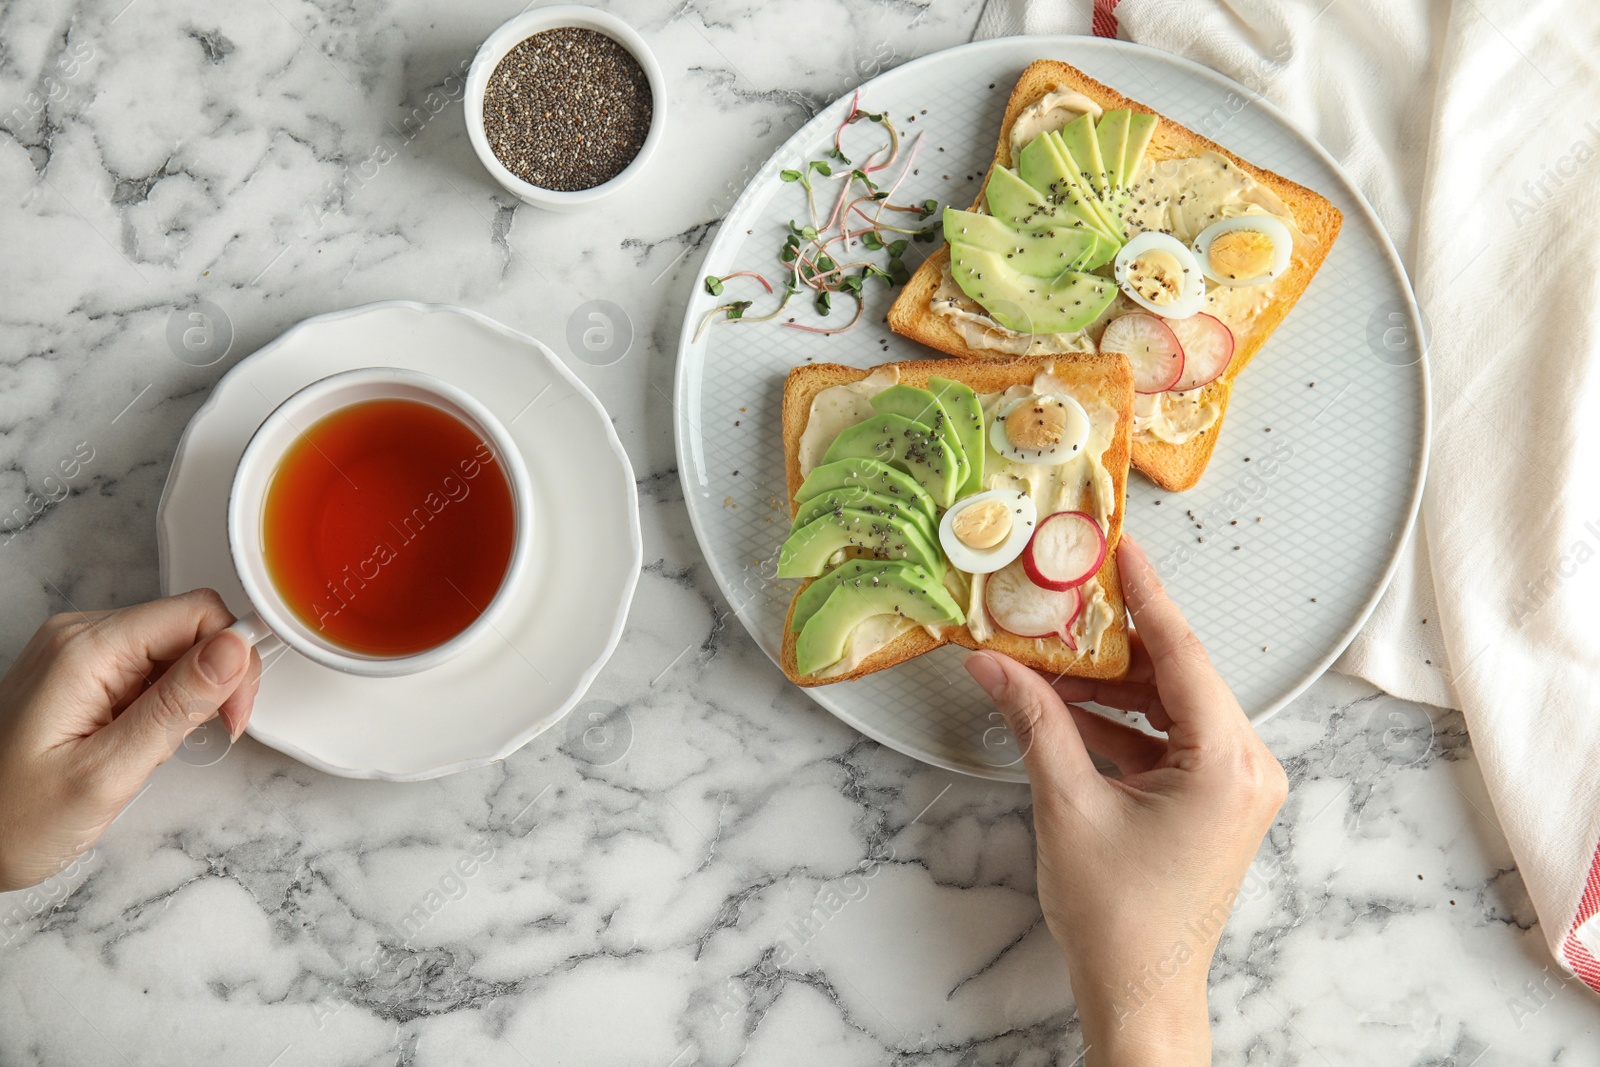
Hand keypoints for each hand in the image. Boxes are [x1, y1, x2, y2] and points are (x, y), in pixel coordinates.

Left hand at [0, 589, 261, 890]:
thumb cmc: (13, 820)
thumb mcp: (107, 773)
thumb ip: (177, 706)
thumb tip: (233, 650)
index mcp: (85, 651)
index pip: (197, 614)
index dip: (234, 661)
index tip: (233, 713)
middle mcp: (80, 639)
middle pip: (189, 625)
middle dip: (219, 678)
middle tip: (214, 732)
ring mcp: (79, 654)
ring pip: (174, 646)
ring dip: (194, 693)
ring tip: (168, 744)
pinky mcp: (82, 673)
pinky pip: (150, 666)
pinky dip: (168, 700)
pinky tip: (151, 737)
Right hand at [964, 536, 1286, 1065]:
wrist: (1141, 994)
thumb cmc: (1118, 918)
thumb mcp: (1068, 804)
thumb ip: (1035, 721)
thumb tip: (995, 664)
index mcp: (1228, 762)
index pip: (1182, 653)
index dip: (1145, 596)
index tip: (1120, 548)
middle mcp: (1246, 765)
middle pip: (1176, 675)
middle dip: (1115, 642)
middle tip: (1065, 600)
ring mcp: (1234, 785)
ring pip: (1170, 706)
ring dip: (1112, 683)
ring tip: (1052, 652)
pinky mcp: (1214, 801)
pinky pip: (1168, 739)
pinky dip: (1121, 722)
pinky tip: (1067, 706)